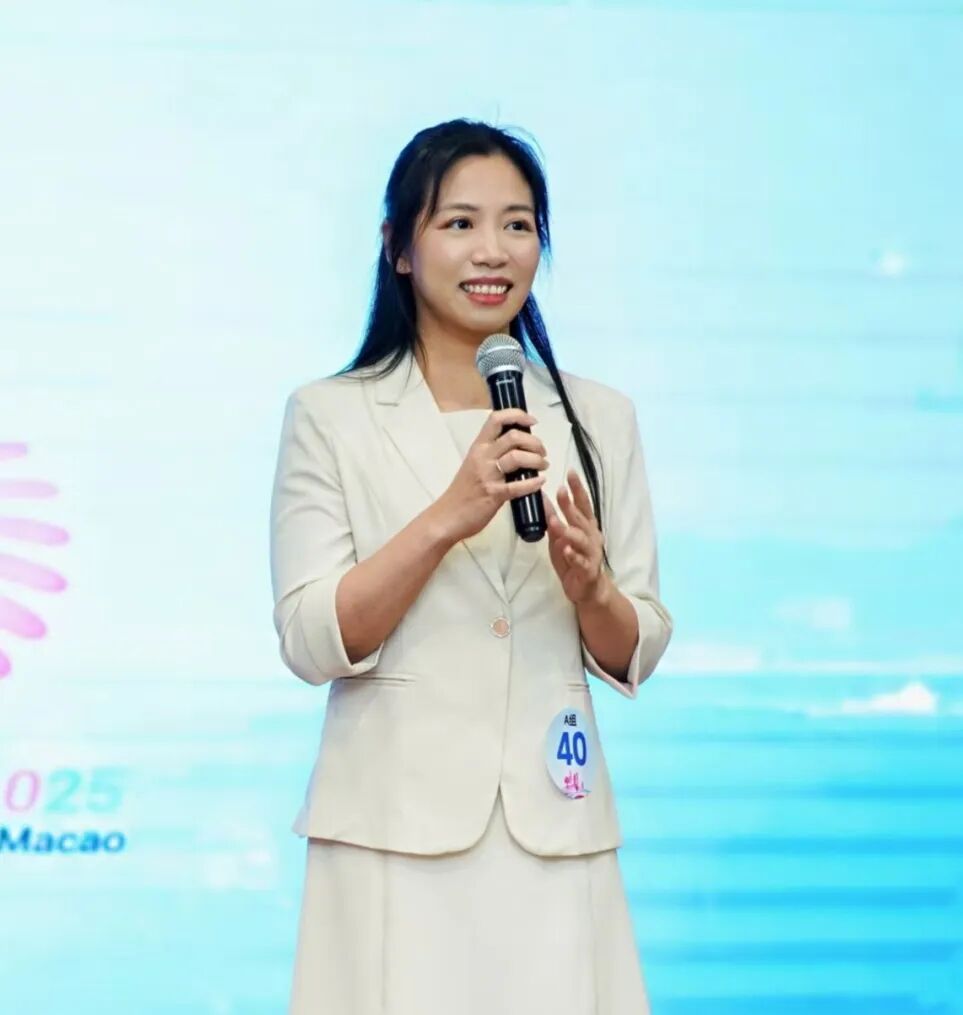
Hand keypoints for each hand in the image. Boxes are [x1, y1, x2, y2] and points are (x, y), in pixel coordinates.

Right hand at [433, 407, 548, 544]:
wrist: (446, 517)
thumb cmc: (463, 492)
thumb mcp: (474, 465)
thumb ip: (492, 454)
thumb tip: (518, 447)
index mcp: (478, 447)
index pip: (496, 419)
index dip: (517, 415)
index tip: (532, 422)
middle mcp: (482, 456)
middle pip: (513, 436)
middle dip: (534, 442)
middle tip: (542, 452)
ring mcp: (488, 475)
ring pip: (517, 457)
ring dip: (537, 460)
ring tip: (543, 466)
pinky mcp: (494, 495)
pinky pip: (518, 486)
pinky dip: (533, 483)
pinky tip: (540, 482)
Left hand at [542, 469, 606, 604]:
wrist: (588, 590)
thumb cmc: (574, 560)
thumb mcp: (560, 537)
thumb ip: (554, 519)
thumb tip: (542, 499)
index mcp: (587, 526)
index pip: (583, 504)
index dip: (577, 489)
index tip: (571, 473)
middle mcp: (592, 537)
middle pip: (581, 518)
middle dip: (570, 505)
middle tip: (561, 491)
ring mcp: (591, 554)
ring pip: (581, 539)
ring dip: (568, 530)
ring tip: (555, 522)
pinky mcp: (587, 570)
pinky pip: (580, 562)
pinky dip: (573, 555)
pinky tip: (566, 550)